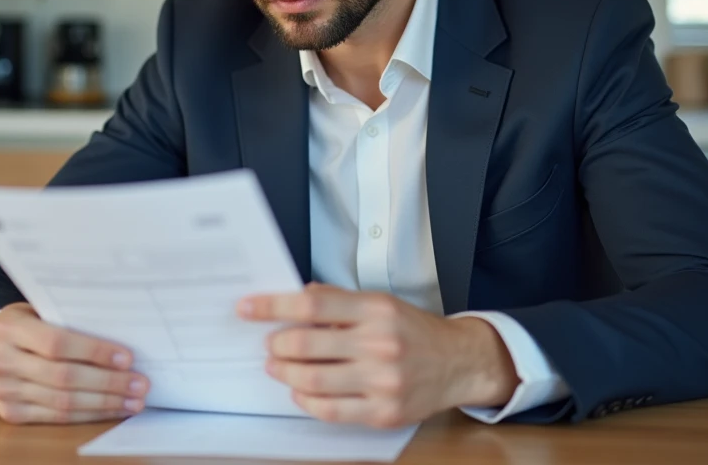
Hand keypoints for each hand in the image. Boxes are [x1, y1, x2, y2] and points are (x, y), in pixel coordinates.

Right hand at [0, 303, 148, 423]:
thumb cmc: (30, 322)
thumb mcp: (41, 309)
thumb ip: (70, 318)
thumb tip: (124, 332)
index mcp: (9, 327)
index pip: (57, 343)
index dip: (94, 352)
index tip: (127, 358)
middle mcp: (1, 360)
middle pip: (63, 377)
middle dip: (107, 383)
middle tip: (140, 384)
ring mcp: (3, 390)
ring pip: (62, 402)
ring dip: (104, 403)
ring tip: (134, 401)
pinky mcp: (10, 412)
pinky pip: (56, 418)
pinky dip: (89, 415)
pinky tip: (112, 409)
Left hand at [238, 284, 517, 426]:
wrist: (458, 363)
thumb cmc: (414, 331)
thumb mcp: (381, 302)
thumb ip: (340, 300)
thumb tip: (298, 296)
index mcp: (376, 310)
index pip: (313, 304)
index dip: (273, 306)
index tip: (248, 307)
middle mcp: (379, 344)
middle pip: (306, 344)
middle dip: (277, 345)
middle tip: (270, 344)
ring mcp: (382, 382)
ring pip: (313, 381)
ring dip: (285, 373)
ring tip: (279, 366)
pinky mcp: (383, 412)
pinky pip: (330, 411)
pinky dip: (306, 401)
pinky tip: (301, 392)